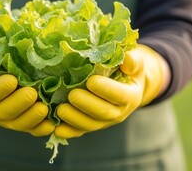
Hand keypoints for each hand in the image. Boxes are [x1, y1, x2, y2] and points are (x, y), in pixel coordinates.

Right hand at [0, 49, 53, 136]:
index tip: (12, 80)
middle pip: (4, 112)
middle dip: (19, 104)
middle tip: (32, 93)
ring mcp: (6, 121)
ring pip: (19, 124)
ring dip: (32, 118)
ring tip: (44, 108)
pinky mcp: (21, 125)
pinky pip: (31, 130)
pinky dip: (41, 129)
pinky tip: (52, 124)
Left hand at [54, 44, 169, 138]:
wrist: (125, 83)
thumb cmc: (127, 68)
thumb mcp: (135, 61)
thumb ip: (132, 60)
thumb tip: (126, 60)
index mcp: (131, 95)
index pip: (120, 95)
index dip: (106, 89)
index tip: (91, 81)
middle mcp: (119, 112)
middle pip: (104, 112)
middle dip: (86, 105)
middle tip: (72, 95)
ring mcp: (105, 122)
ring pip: (90, 125)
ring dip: (74, 119)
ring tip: (60, 110)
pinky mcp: (91, 125)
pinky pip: (80, 131)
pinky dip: (68, 131)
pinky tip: (56, 128)